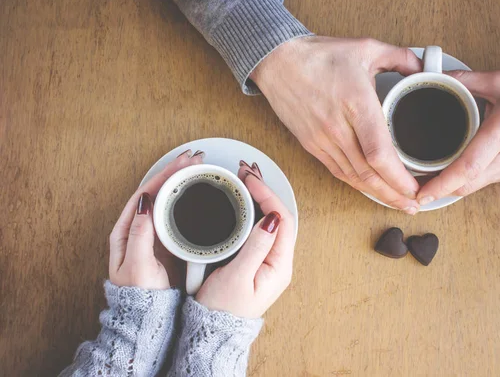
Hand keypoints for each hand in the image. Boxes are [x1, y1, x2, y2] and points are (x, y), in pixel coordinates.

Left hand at [109, 150, 203, 288]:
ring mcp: (155, 235)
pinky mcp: (168, 243)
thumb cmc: (140, 295)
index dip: (163, 176)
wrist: (149, 318)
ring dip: (182, 184)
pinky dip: (188, 202)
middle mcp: (139, 229)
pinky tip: (198, 195)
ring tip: (197, 169)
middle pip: (157, 193)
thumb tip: (144, 203)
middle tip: (194, 160)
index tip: (181, 164)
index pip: (145, 194)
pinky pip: (177, 215)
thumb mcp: (138, 265)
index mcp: (126, 231)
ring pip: (168, 202)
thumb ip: (140, 234)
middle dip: (175, 173)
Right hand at [195, 162, 295, 317]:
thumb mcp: (238, 276)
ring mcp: (268, 259)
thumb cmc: (224, 309)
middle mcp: (278, 261)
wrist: (213, 330)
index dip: (268, 196)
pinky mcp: (255, 259)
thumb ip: (256, 246)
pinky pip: (259, 228)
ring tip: (244, 180)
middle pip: (279, 217)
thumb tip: (272, 218)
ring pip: (270, 220)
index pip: (283, 221)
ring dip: (259, 198)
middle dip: (264, 191)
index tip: (250, 181)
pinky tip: (241, 200)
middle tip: (246, 173)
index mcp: (279, 265)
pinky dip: (251, 210)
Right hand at [251, 36, 421, 213]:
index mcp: (356, 105)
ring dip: (376, 194)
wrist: (278, 61)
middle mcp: (338, 128)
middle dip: (393, 195)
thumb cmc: (318, 56)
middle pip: (368, 174)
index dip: (398, 178)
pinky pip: (337, 171)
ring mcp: (322, 139)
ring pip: (353, 177)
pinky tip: (370, 189)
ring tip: (398, 201)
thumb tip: (424, 67)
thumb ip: (401, 57)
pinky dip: (356, 184)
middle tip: (414, 205)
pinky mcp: (311, 145)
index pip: (379, 154)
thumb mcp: (366, 47)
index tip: (415, 188)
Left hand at [417, 71, 499, 203]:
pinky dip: (468, 180)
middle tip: (415, 189)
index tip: (421, 193)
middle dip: (438, 191)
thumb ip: (466, 80)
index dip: (441, 184)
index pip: (466, 168)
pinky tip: (456, 171)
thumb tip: (439, 78)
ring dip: (452, 186)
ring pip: (476, 186)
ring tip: (430, 181)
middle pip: (466, 185)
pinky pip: (486, 181)